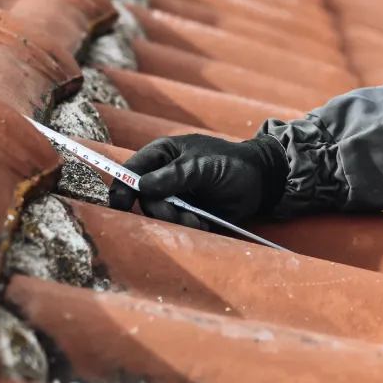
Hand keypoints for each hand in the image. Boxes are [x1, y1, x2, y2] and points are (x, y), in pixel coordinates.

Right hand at [107, 133, 288, 229]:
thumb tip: (141, 186)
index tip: (121, 204)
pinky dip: (186, 227)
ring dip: (174, 220)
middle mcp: (163, 176)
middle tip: (178, 215)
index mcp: (162, 155)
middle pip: (143, 197)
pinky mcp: (186, 213)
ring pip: (158, 214)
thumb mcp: (202, 165)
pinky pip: (175, 224)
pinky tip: (202, 223)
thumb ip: (174, 175)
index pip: (132, 170)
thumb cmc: (230, 164)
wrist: (261, 182)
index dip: (122, 186)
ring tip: (196, 221)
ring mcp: (174, 196)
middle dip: (158, 209)